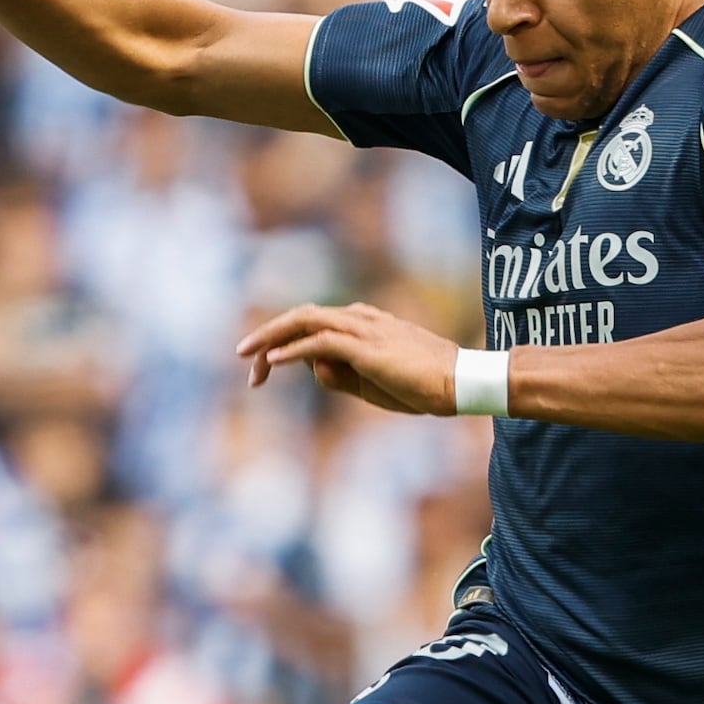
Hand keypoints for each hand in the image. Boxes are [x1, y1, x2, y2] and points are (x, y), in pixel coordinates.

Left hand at [237, 297, 463, 415]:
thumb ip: (340, 375)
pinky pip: (320, 342)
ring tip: (246, 355)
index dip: (281, 343)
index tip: (262, 371)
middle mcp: (360, 319)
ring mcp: (364, 330)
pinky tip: (272, 363)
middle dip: (268, 335)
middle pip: (302, 317)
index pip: (312, 324)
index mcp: (363, 324)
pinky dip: (292, 350)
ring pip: (305, 322)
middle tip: (242, 358)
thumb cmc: (423, 386)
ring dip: (271, 338)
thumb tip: (311, 367)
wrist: (460, 382)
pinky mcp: (367, 348)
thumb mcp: (372, 385)